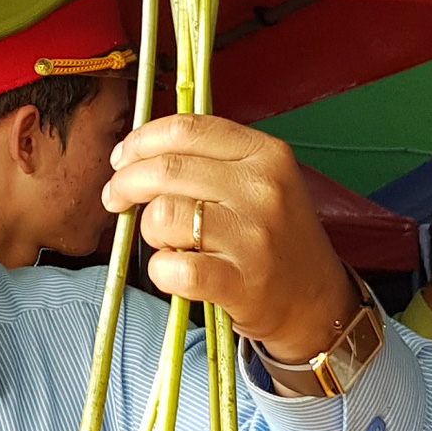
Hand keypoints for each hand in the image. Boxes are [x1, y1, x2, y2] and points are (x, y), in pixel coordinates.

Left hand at [106, 117, 349, 359]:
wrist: (316, 301)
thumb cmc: (274, 238)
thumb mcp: (260, 181)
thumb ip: (208, 160)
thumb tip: (135, 154)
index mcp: (265, 154)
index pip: (186, 129)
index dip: (141, 141)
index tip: (121, 158)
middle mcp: (263, 189)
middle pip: (166, 169)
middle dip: (126, 183)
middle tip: (115, 198)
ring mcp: (254, 236)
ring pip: (164, 214)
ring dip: (148, 228)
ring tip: (163, 240)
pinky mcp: (242, 282)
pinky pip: (175, 268)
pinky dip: (160, 270)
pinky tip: (171, 271)